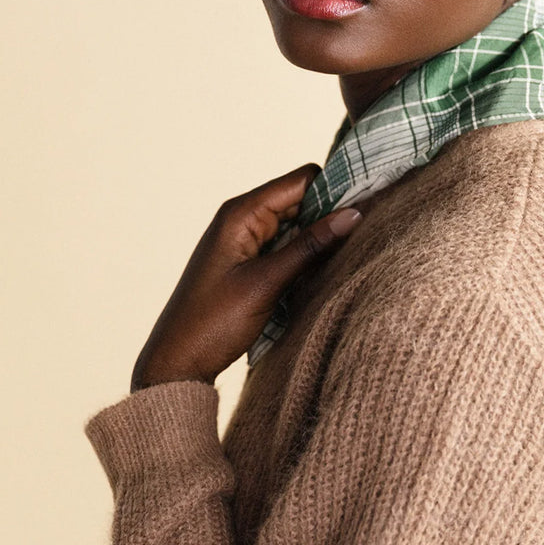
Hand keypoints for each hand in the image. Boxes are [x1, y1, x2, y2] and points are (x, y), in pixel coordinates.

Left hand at [130, 164, 362, 391]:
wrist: (175, 364)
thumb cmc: (212, 322)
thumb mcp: (268, 282)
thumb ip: (311, 246)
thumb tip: (353, 215)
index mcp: (242, 212)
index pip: (301, 180)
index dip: (335, 187)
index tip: (368, 204)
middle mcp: (243, 217)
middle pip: (301, 198)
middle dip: (331, 212)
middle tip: (366, 232)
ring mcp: (245, 240)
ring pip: (296, 223)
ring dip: (320, 236)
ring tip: (351, 251)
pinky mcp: (248, 261)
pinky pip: (286, 244)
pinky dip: (305, 253)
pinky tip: (325, 268)